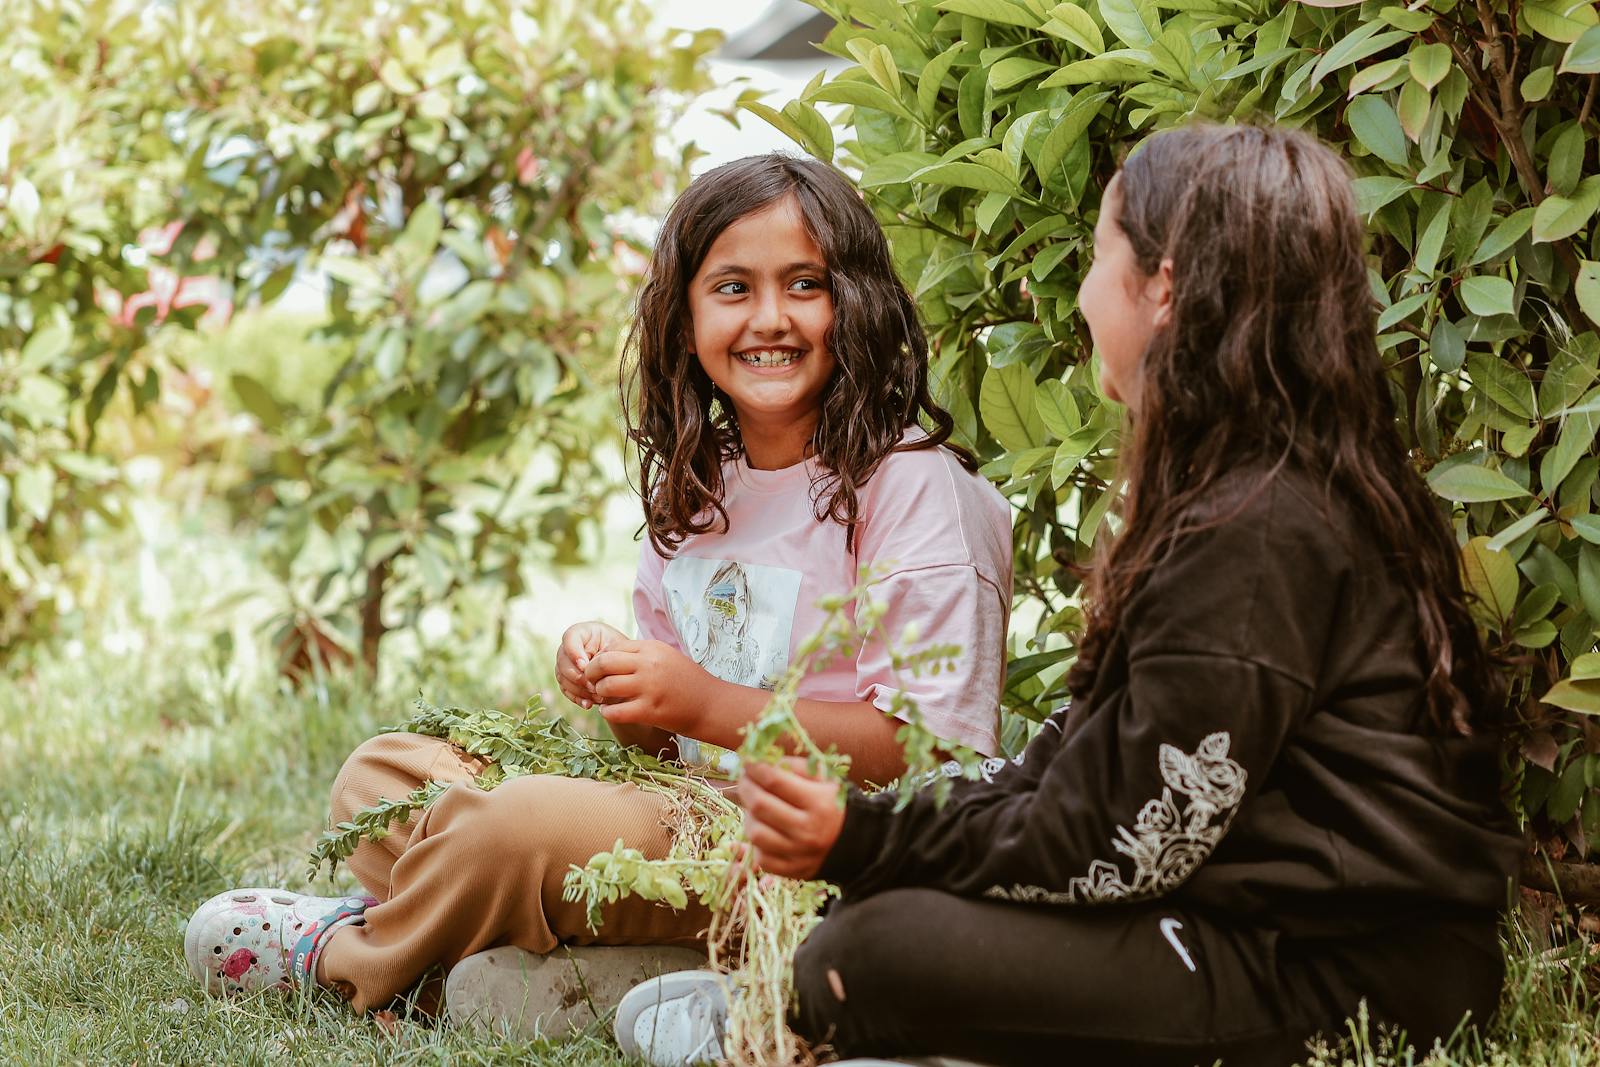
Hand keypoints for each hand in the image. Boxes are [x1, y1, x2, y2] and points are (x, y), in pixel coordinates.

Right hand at [557, 621, 627, 708]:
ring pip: (563, 678)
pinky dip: (577, 699)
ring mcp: (565, 665)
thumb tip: (588, 672)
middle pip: (562, 661)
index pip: (569, 638)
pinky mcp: (566, 681)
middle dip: (578, 677)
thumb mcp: (617, 648)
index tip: (585, 666)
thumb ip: (604, 655)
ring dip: (579, 690)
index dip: (574, 653)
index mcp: (581, 633)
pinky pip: (566, 691)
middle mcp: (568, 648)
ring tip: (597, 696)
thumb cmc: (621, 652)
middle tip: (594, 686)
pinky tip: (589, 704)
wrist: (623, 666)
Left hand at [583, 639, 713, 735]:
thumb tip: (609, 654)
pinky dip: (607, 712)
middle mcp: (649, 664)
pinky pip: (616, 711)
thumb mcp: (666, 657)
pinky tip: (609, 712)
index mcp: (652, 648)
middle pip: (604, 662)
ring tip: (604, 697)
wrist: (711, 704)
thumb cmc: (687, 681)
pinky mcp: (650, 710)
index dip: (601, 658)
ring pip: (607, 686)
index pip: (613, 647)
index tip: (600, 669)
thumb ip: (641, 654)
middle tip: (593, 682)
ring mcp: (649, 687)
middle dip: (592, 673)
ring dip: (600, 693)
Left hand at [736, 758, 844, 880]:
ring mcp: (799, 854)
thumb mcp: (826, 778)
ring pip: (755, 833)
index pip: (774, 781)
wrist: (859, 844)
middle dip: (746, 787)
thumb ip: (795, 766)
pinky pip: (761, 857)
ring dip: (749, 815)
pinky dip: (757, 842)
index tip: (748, 761)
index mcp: (819, 803)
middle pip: (760, 805)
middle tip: (745, 778)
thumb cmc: (836, 804)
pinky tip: (765, 829)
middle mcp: (808, 830)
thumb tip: (761, 761)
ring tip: (755, 806)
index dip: (755, 768)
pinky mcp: (792, 871)